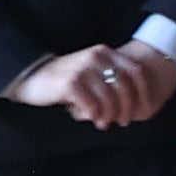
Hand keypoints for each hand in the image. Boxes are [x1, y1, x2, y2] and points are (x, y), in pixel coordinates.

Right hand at [6, 42, 175, 127]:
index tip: (143, 110)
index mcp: (105, 52)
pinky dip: (94, 115)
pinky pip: (92, 105)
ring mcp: (82, 69)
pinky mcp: (70, 83)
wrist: (31, 77)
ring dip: (110, 115)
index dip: (144, 93)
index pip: (136, 72)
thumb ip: (111, 80)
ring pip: (109, 98)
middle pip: (125, 87)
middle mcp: (95, 57)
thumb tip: (135, 103)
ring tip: (104, 123)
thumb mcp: (91, 72)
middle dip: (127, 108)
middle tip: (123, 121)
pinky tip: (91, 118)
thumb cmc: (65, 79)